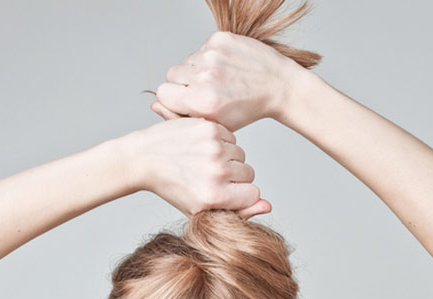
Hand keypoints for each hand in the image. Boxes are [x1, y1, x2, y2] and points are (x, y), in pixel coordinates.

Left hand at [124, 116, 270, 218]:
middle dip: (236, 177)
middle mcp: (216, 172)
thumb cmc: (174, 189)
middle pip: (249, 174)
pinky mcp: (209, 127)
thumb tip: (268, 206)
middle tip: (211, 177)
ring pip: (241, 154)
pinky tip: (202, 148)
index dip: (242, 195)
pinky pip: (231, 138)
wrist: (145, 158)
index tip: (225, 193)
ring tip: (205, 163)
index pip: (254, 194)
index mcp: (214, 196)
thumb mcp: (202, 209)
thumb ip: (238, 211)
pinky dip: (222, 143)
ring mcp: (213, 147)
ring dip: (229, 159)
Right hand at [152, 30, 300, 131]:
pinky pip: (200, 49)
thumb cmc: (244, 110)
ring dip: (196, 71)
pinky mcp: (220, 39)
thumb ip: (182, 118)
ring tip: (217, 81)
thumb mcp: (213, 124)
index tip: (186, 103)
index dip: (173, 99)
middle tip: (203, 92)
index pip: (163, 94)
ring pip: (186, 61)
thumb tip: (155, 105)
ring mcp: (212, 55)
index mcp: (202, 103)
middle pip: (172, 75)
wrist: (277, 86)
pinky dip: (208, 59)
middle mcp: (205, 78)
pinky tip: (225, 69)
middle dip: (183, 84)